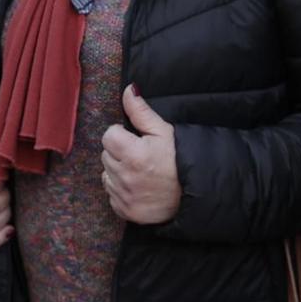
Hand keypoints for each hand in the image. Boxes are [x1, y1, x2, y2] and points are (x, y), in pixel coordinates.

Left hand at [101, 85, 181, 224]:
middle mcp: (125, 176)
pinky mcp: (124, 210)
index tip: (136, 140)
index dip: (122, 135)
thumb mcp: (164, 131)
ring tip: (140, 171)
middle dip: (120, 152)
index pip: (108, 136)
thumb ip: (141, 111)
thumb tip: (128, 90)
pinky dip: (120, 189)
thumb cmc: (180, 159)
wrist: (194, 193)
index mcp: (133, 153)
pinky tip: (138, 186)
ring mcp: (124, 195)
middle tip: (141, 156)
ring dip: (118, 171)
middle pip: (106, 155)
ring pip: (106, 174)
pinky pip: (111, 194)